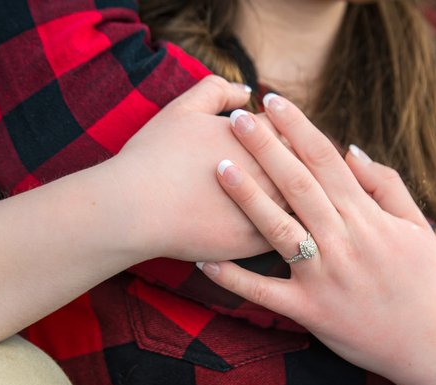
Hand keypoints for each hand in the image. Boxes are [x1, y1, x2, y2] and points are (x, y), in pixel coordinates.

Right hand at [98, 76, 281, 263]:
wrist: (135, 208)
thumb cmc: (154, 156)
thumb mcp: (183, 109)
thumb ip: (216, 90)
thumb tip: (245, 92)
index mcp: (256, 137)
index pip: (288, 131)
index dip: (282, 134)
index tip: (276, 140)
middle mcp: (268, 172)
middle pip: (301, 167)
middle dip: (296, 168)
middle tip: (287, 172)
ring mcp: (267, 209)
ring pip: (299, 204)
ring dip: (295, 201)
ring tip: (283, 199)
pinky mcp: (256, 242)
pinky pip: (285, 235)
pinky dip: (286, 229)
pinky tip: (280, 227)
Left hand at [195, 94, 435, 384]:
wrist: (433, 348)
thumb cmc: (427, 283)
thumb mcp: (417, 228)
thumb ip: (387, 185)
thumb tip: (350, 150)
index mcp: (368, 218)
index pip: (326, 161)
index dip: (297, 129)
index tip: (271, 102)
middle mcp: (343, 243)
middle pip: (297, 185)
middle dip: (265, 148)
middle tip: (234, 119)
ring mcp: (323, 278)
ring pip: (278, 230)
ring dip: (247, 197)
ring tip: (218, 167)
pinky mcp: (309, 312)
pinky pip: (263, 293)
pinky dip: (233, 278)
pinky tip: (204, 259)